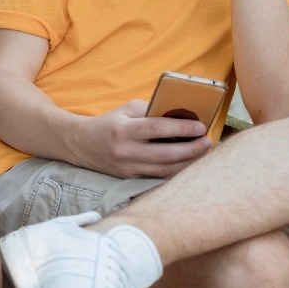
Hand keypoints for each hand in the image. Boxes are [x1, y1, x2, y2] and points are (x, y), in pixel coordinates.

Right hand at [74, 101, 212, 177]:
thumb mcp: (126, 110)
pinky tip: (188, 163)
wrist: (81, 144)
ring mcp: (127, 167)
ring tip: (202, 152)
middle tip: (208, 142)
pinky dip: (176, 171)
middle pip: (165, 154)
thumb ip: (151, 111)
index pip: (156, 129)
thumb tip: (180, 115)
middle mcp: (125, 151)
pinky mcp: (130, 178)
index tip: (201, 127)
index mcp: (123, 130)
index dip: (181, 128)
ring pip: (165, 170)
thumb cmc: (109, 123)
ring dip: (188, 162)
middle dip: (191, 149)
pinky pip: (158, 177)